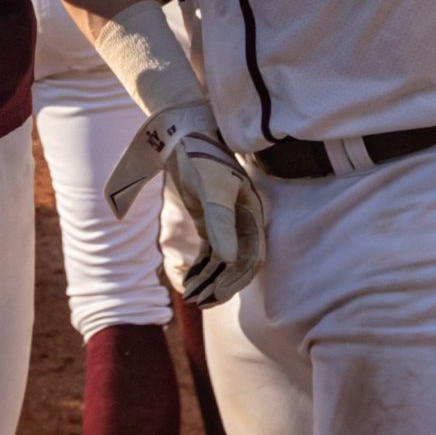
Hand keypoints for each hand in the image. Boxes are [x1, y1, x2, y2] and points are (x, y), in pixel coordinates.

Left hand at [104, 103, 265, 306]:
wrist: (183, 133)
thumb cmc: (201, 157)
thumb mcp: (212, 190)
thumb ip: (221, 224)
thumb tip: (230, 262)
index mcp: (251, 213)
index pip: (252, 257)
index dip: (237, 279)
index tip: (217, 295)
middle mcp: (241, 220)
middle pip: (238, 264)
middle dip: (221, 284)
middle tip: (199, 302)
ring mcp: (224, 221)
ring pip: (222, 262)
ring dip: (208, 280)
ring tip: (190, 297)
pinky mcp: (208, 219)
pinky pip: (209, 252)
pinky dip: (200, 268)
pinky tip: (187, 281)